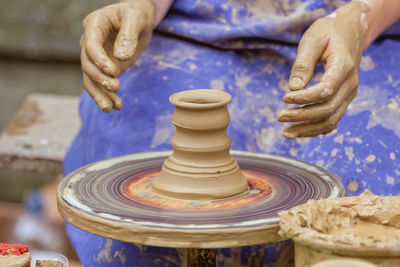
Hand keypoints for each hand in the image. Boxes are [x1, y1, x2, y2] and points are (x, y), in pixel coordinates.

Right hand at [80, 0, 154, 111]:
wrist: (140, 19)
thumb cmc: (137, 13)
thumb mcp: (136, 18)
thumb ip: (128, 36)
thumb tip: (120, 57)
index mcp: (94, 24)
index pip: (90, 45)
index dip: (99, 60)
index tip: (113, 72)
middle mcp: (90, 41)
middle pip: (87, 64)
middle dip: (100, 79)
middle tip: (116, 87)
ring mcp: (96, 56)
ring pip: (90, 78)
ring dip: (99, 94)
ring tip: (110, 108)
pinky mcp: (105, 68)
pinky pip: (101, 84)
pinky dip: (107, 96)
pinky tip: (117, 106)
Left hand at [278, 1, 368, 138]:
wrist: (350, 32)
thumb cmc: (328, 33)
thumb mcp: (312, 41)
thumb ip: (302, 64)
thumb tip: (293, 88)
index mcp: (343, 67)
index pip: (325, 90)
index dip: (304, 98)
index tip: (284, 98)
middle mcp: (350, 84)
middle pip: (327, 110)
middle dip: (301, 117)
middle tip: (280, 116)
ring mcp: (349, 94)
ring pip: (331, 120)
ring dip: (308, 129)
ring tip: (286, 133)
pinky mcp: (343, 99)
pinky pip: (332, 120)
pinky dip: (316, 129)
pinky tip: (299, 131)